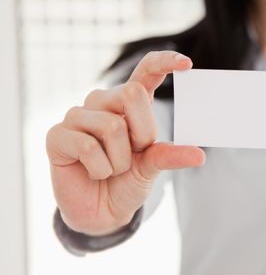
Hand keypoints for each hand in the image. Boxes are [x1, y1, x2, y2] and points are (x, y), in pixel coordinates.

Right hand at [46, 51, 204, 234]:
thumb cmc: (127, 181)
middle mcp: (103, 102)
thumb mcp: (152, 167)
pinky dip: (100, 168)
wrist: (102, 212)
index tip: (187, 63)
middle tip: (135, 153)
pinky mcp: (57, 135)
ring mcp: (77, 116)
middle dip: (142, 133)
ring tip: (111, 168)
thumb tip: (199, 155)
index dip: (164, 62)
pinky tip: (94, 172)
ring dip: (120, 160)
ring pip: (111, 126)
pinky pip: (87, 146)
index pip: (146, 71)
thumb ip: (169, 155)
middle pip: (130, 93)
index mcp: (129, 103)